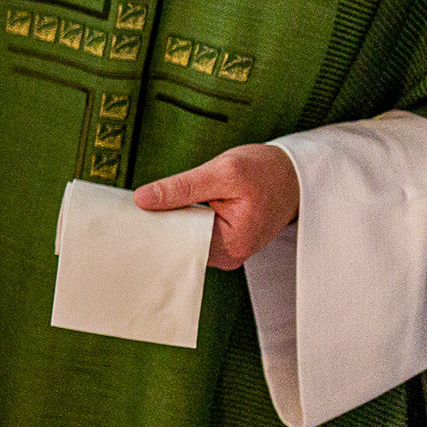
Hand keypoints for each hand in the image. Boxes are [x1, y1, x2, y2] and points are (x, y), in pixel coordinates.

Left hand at [134, 144, 299, 269]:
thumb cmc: (265, 171)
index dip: (154, 227)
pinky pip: (194, 233)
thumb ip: (182, 187)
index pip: (178, 243)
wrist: (296, 174)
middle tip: (135, 207)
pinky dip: (182, 219)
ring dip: (171, 220)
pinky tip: (170, 208)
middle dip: (160, 224)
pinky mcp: (225, 240)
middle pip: (180, 244)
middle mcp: (229, 255)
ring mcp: (227, 249)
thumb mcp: (223, 171)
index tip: (130, 216)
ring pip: (185, 238)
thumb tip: (143, 199)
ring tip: (151, 206)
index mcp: (230, 245)